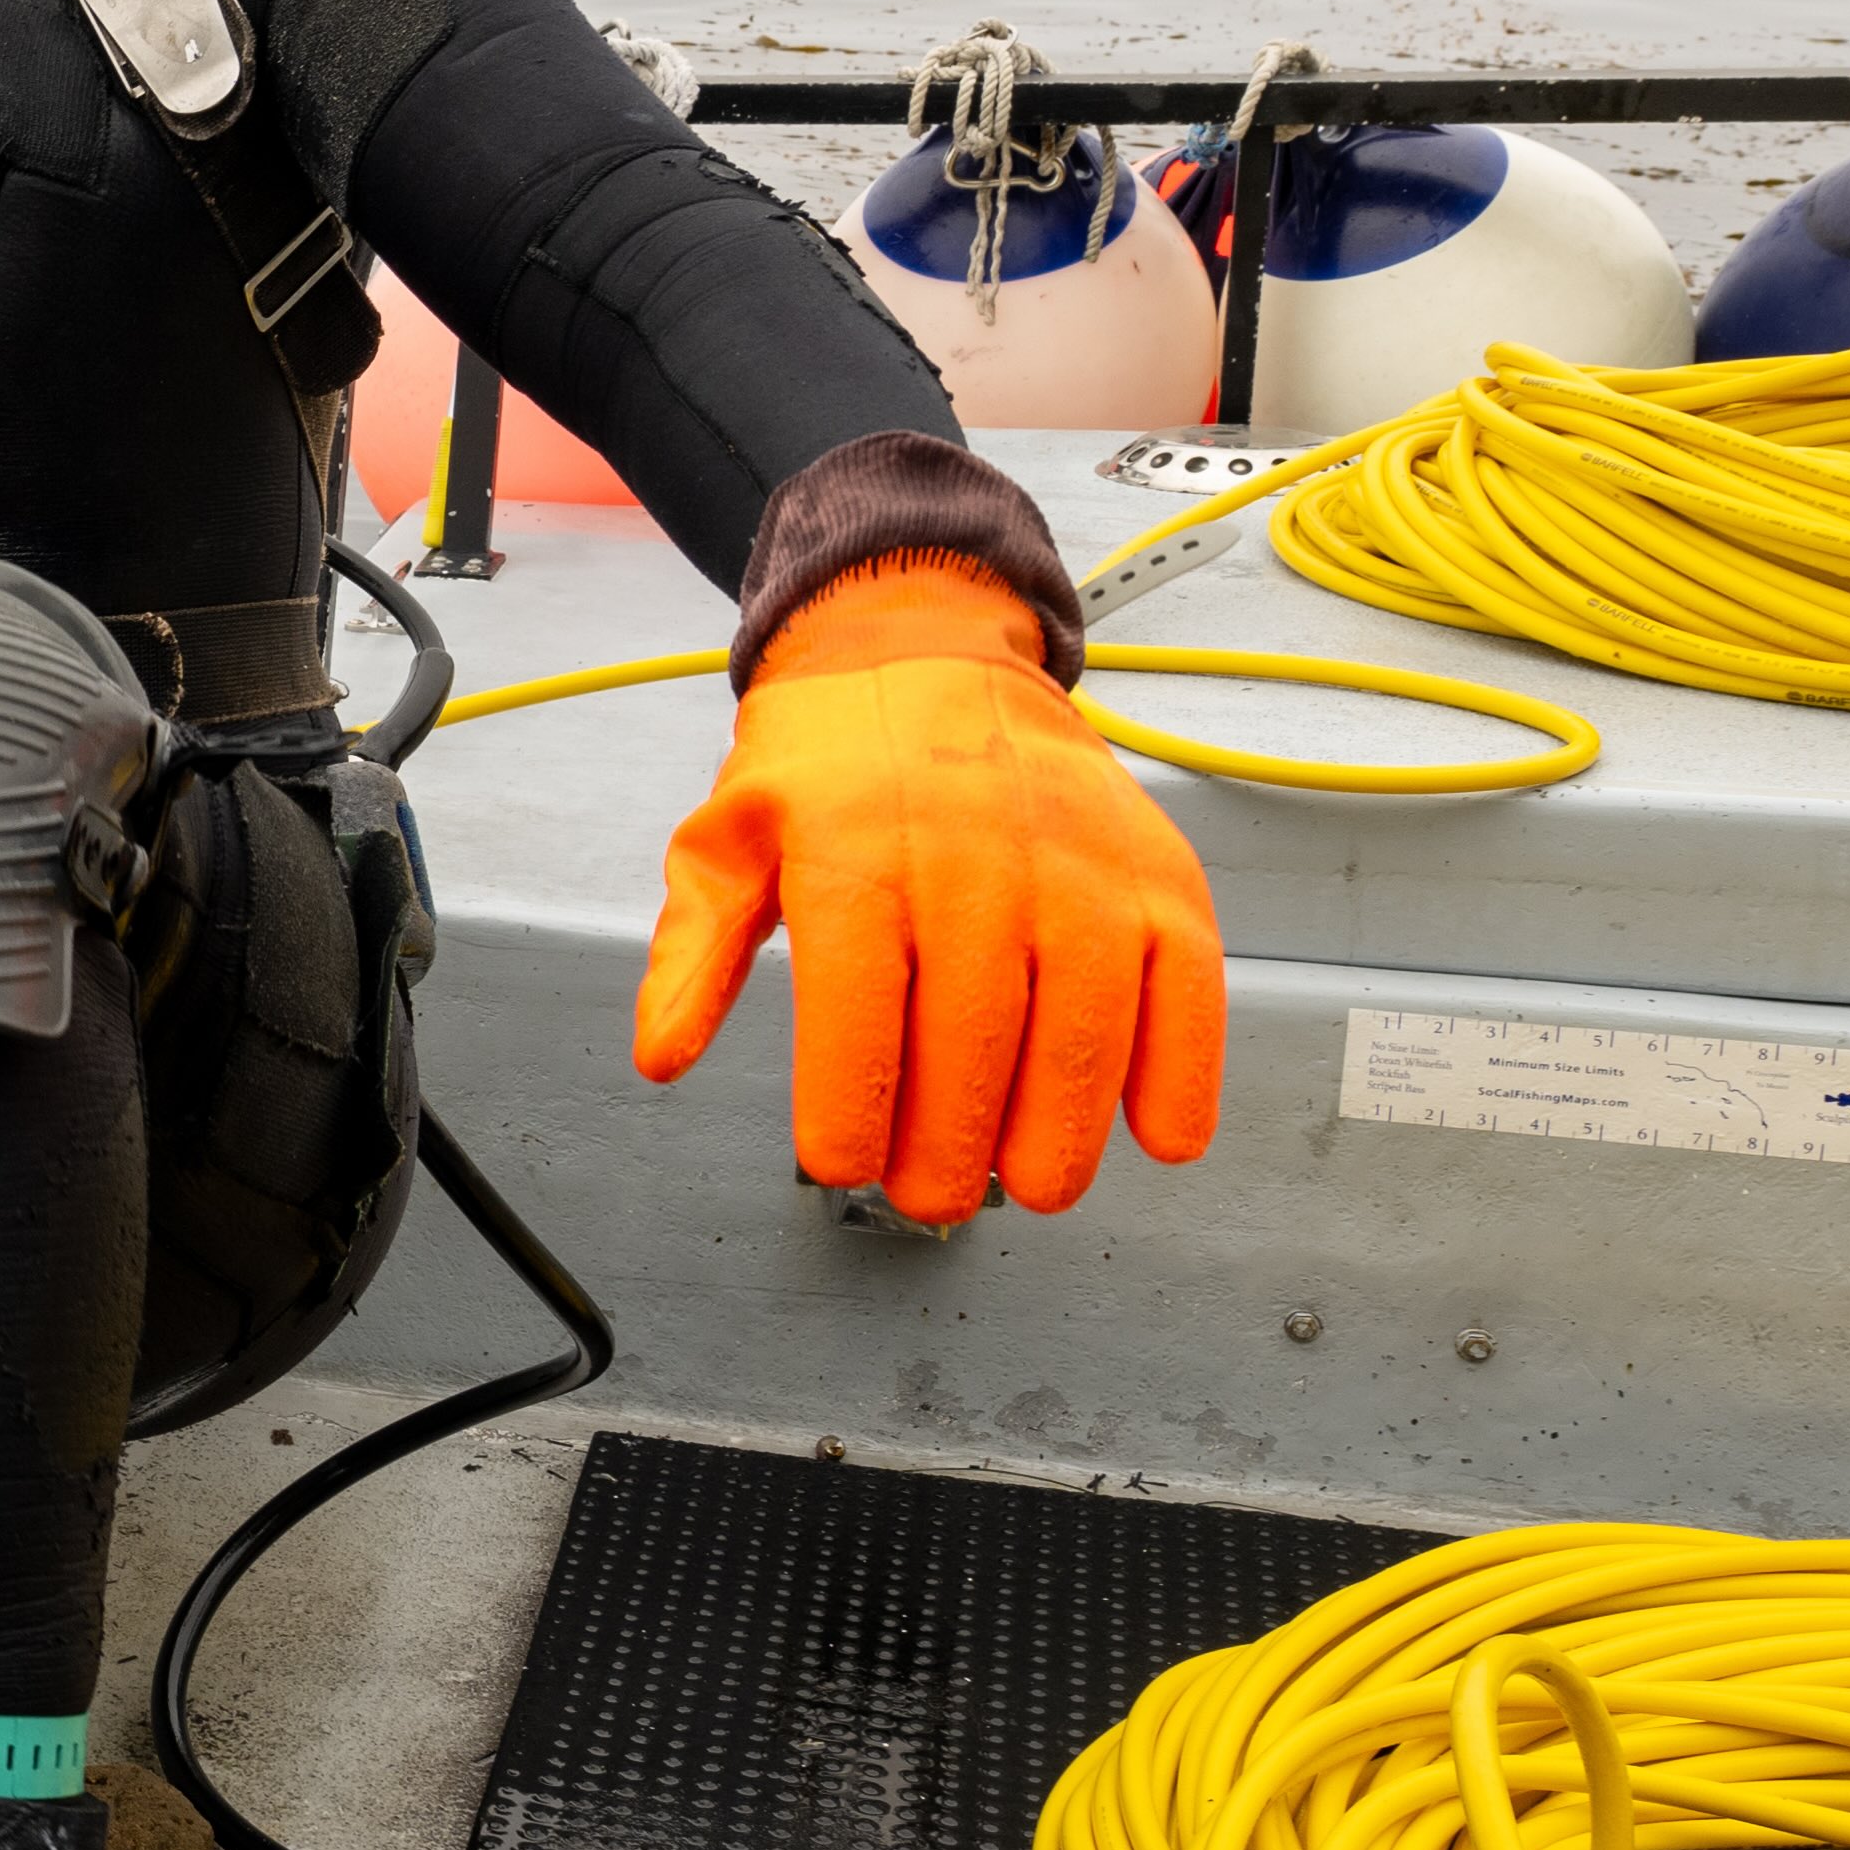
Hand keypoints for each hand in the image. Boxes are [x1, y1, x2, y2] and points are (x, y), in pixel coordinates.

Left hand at [631, 552, 1226, 1219]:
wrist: (926, 652)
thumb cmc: (827, 764)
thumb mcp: (729, 840)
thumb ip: (693, 954)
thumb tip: (663, 1054)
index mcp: (856, 855)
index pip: (855, 1011)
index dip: (851, 1108)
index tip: (841, 1164)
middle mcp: (974, 856)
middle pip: (974, 1037)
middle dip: (953, 1146)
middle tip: (931, 1196)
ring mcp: (1078, 864)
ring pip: (1085, 1025)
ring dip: (1062, 1131)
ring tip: (1029, 1182)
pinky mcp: (1155, 871)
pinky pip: (1186, 984)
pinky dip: (1183, 1072)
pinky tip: (1157, 1137)